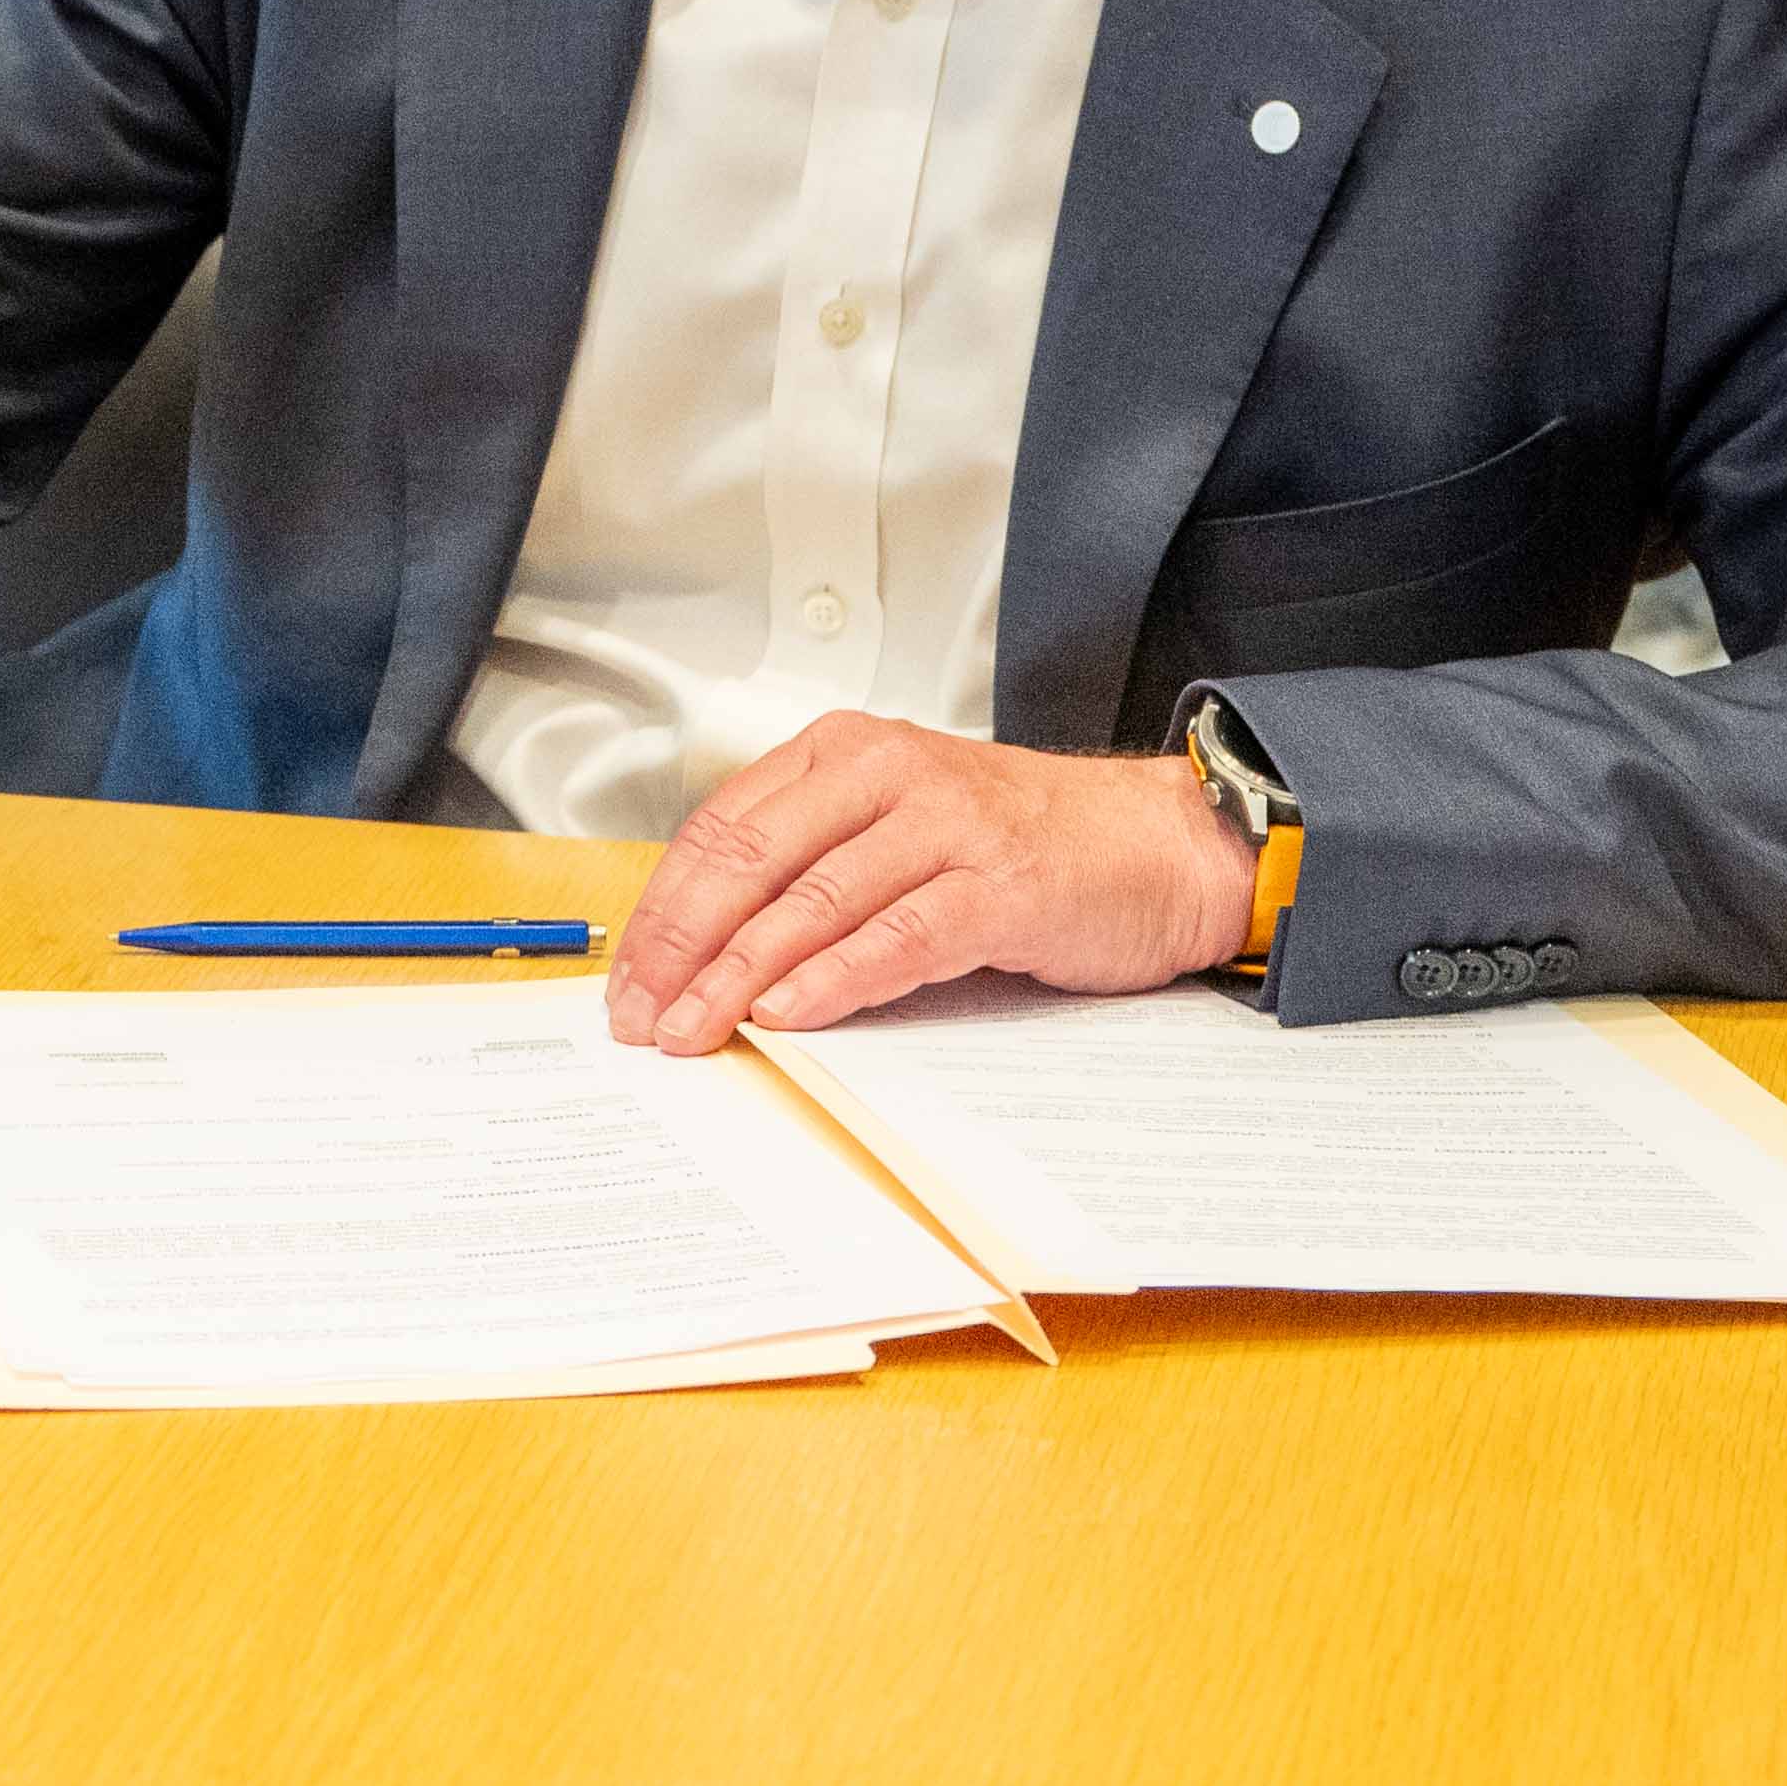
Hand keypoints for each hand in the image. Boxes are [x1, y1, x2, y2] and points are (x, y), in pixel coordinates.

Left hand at [599, 715, 1257, 1054]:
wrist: (1161, 844)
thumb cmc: (1025, 844)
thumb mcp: (899, 829)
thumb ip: (814, 867)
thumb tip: (705, 950)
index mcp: (845, 755)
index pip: (720, 828)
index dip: (662, 908)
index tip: (625, 976)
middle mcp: (887, 775)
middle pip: (750, 861)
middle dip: (681, 948)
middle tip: (640, 1017)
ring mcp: (946, 826)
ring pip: (813, 901)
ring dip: (740, 976)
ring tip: (694, 1030)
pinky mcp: (1000, 885)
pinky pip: (898, 935)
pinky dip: (836, 979)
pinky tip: (789, 1014)